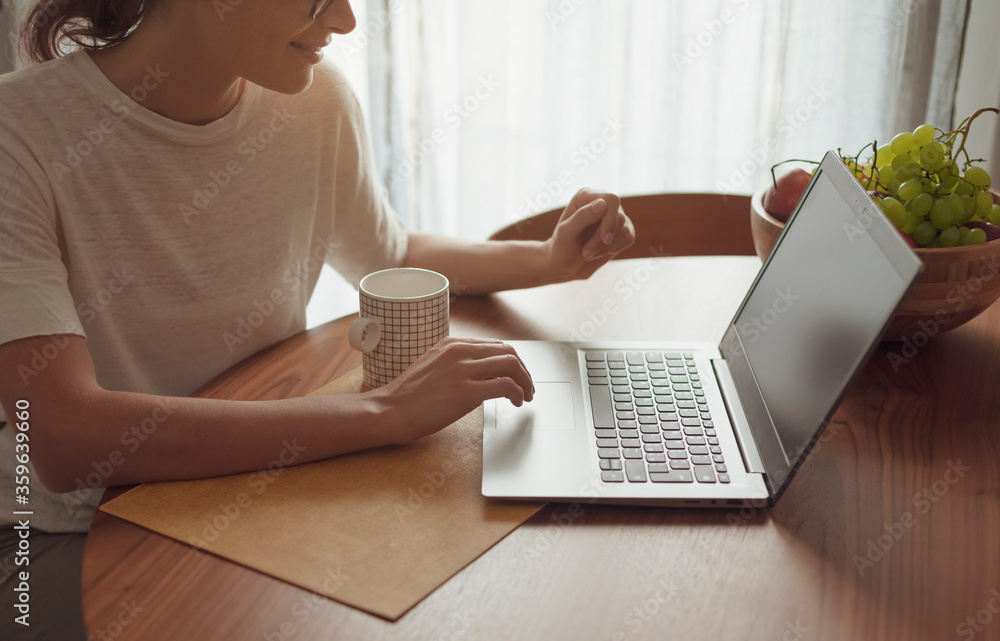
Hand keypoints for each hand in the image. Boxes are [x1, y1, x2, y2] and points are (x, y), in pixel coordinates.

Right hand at [366, 337, 534, 444]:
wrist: (390, 411)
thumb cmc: (407, 396)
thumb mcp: (431, 366)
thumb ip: (454, 363)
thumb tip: (479, 372)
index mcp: (452, 344)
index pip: (495, 345)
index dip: (512, 361)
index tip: (517, 375)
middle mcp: (460, 352)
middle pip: (508, 352)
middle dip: (524, 370)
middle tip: (528, 386)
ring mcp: (464, 370)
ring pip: (511, 366)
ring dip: (526, 382)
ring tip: (526, 396)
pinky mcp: (467, 392)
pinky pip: (506, 386)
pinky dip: (518, 393)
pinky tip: (516, 403)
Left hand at [542, 188, 634, 282]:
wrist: (566, 266)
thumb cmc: (561, 248)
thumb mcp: (566, 233)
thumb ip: (582, 217)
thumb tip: (602, 203)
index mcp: (586, 196)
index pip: (610, 199)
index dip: (610, 219)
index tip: (605, 240)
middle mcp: (602, 201)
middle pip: (618, 217)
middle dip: (602, 239)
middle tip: (586, 254)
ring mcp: (613, 215)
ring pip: (624, 229)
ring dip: (606, 248)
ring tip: (587, 255)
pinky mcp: (622, 230)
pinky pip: (629, 238)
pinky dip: (614, 249)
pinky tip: (598, 253)